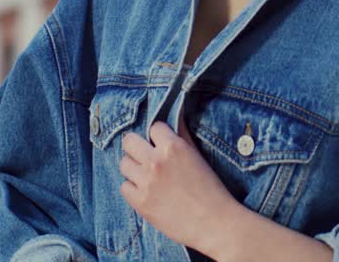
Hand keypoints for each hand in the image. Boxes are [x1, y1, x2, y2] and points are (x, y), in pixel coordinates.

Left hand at [119, 113, 237, 252]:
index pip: (153, 127)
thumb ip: (182, 136)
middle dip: (137, 147)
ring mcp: (146, 182)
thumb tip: (176, 117)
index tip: (161, 144)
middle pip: (129, 142)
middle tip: (146, 157)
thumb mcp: (198, 156)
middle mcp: (156, 161)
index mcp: (173, 147)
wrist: (214, 222)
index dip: (158, 136)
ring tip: (146, 176)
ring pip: (123, 164)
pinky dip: (133, 188)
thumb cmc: (211, 189)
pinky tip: (146, 192)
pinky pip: (124, 187)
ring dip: (133, 168)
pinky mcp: (140, 202)